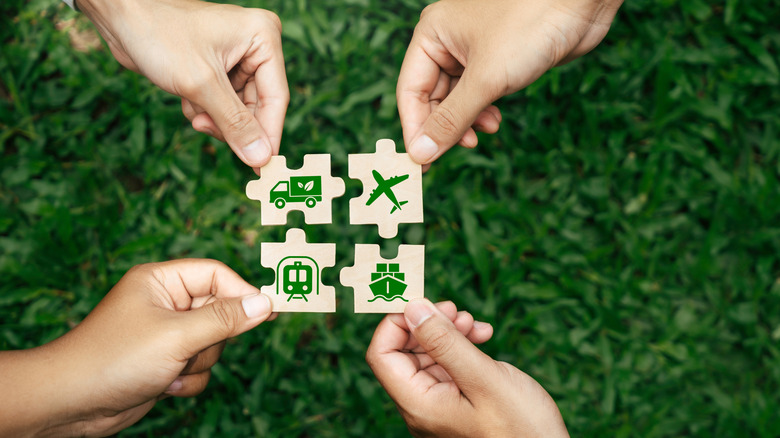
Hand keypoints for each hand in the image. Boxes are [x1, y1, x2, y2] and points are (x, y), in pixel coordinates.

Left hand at [0, 259, 274, 436]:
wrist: (71, 404)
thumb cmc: (114, 359)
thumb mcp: (177, 336)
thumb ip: (225, 319)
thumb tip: (265, 303)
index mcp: (161, 281)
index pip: (216, 275)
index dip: (242, 292)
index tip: (268, 312)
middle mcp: (164, 303)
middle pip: (219, 311)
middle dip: (212, 338)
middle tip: (193, 348)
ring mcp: (165, 334)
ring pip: (212, 343)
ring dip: (199, 362)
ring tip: (170, 369)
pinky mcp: (164, 361)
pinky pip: (199, 366)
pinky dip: (188, 378)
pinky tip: (164, 385)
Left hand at [79, 0, 288, 168]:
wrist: (119, 15)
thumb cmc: (159, 34)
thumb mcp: (200, 84)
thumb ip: (234, 123)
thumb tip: (260, 158)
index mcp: (263, 38)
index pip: (276, 97)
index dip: (267, 134)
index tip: (261, 167)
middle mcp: (254, 47)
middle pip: (258, 106)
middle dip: (231, 123)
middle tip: (204, 128)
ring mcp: (236, 58)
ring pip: (238, 110)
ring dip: (214, 118)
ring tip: (191, 107)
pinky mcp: (217, 68)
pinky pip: (221, 105)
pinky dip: (203, 109)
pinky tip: (185, 98)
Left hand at [366, 299, 568, 436]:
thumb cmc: (521, 428)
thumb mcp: (483, 378)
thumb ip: (444, 343)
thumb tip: (411, 309)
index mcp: (419, 404)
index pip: (382, 354)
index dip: (396, 322)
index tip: (424, 300)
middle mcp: (421, 407)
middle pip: (403, 352)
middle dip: (427, 324)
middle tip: (457, 310)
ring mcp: (438, 406)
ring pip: (428, 356)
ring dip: (448, 332)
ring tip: (475, 324)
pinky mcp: (456, 403)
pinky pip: (448, 367)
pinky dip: (462, 346)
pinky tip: (483, 336)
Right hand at [398, 0, 622, 167]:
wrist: (580, 6)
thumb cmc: (530, 27)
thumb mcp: (486, 80)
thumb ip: (452, 120)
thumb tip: (421, 153)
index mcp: (432, 34)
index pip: (409, 91)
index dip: (415, 129)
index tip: (421, 161)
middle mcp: (446, 41)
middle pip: (431, 98)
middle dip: (446, 126)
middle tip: (460, 150)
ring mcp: (471, 52)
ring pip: (455, 100)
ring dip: (467, 122)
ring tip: (487, 130)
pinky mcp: (495, 62)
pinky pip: (476, 96)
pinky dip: (482, 113)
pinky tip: (495, 122)